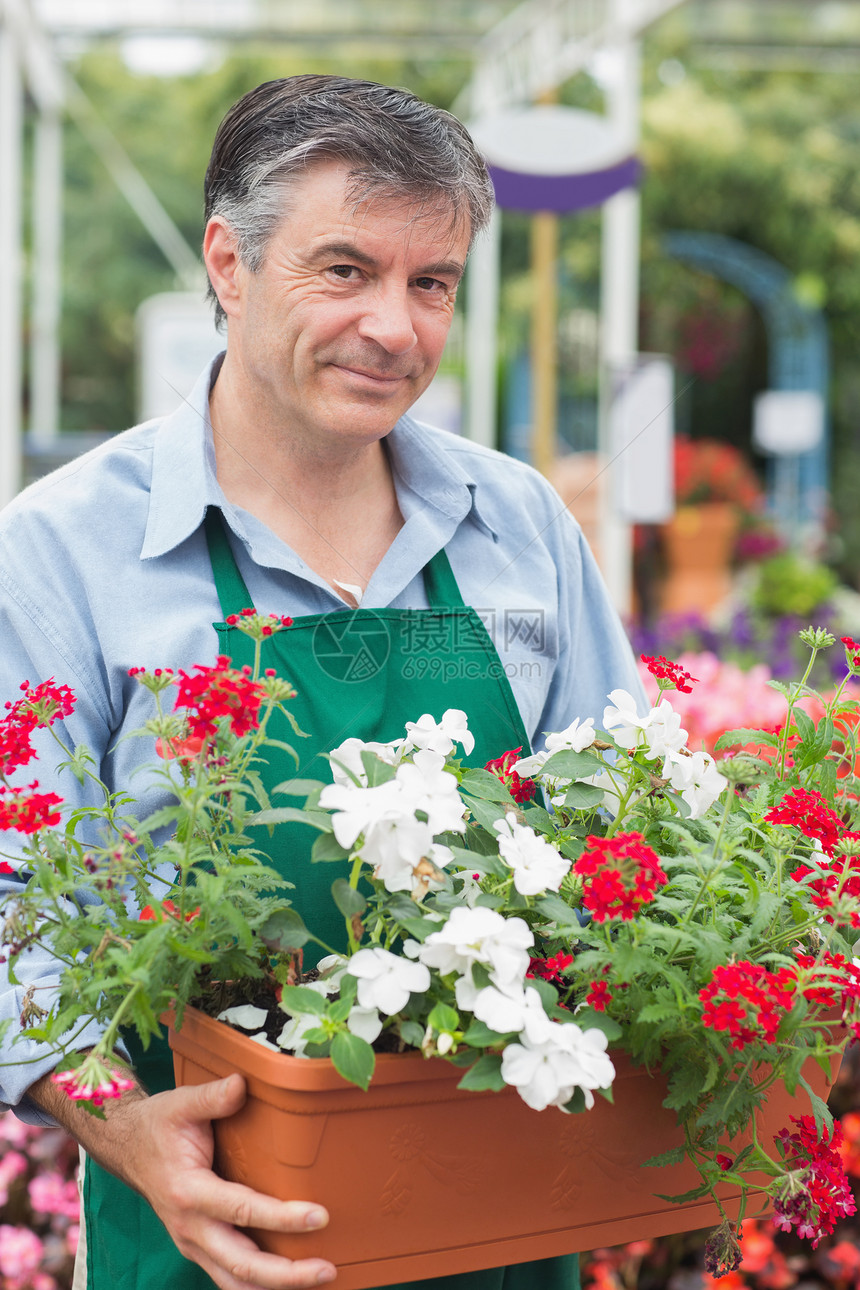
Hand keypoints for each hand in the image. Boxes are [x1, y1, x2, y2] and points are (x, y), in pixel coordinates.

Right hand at [128, 1074, 336, 1288]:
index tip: (320, 1217)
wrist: (128, 1147)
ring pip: (234, 1280)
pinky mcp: (198, 1248)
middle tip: (326, 1269)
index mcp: (189, 1191)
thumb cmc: (159, 1125)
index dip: (282, 1218)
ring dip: (275, 1287)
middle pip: (240, 1264)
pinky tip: (288, 1282)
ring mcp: (192, 1243)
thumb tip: (242, 1084)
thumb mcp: (181, 1103)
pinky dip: (257, 1286)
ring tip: (318, 1280)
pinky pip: (228, 1277)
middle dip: (285, 1274)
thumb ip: (213, 1096)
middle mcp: (189, 1227)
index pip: (242, 1211)